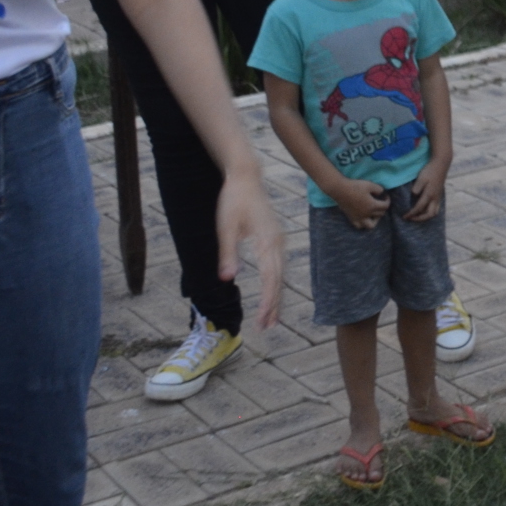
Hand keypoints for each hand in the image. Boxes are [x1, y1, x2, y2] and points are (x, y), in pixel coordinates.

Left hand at [215, 168, 288, 328]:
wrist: (246, 177)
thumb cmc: (233, 200)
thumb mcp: (225, 227)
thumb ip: (227, 253)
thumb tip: (227, 279)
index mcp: (267, 240)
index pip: (270, 277)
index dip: (267, 300)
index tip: (261, 319)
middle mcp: (278, 243)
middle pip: (279, 280)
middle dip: (273, 305)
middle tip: (266, 327)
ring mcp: (278, 241)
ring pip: (280, 275)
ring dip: (275, 297)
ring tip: (270, 320)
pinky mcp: (275, 239)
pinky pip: (278, 267)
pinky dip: (275, 284)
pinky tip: (271, 294)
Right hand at [335, 177, 390, 229]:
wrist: (340, 190)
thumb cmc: (355, 186)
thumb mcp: (370, 185)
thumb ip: (379, 189)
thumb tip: (381, 193)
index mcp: (372, 206)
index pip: (385, 206)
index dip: (388, 200)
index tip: (385, 196)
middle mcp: (367, 214)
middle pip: (380, 214)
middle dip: (383, 208)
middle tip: (380, 202)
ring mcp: (359, 218)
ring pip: (370, 225)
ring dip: (375, 220)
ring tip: (374, 214)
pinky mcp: (352, 218)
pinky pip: (359, 226)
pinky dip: (363, 224)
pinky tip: (363, 218)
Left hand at [403, 160, 447, 222]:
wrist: (441, 164)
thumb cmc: (430, 170)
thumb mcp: (421, 178)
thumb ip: (417, 187)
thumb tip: (413, 195)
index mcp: (429, 194)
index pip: (419, 208)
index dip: (411, 213)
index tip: (404, 216)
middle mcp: (435, 198)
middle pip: (429, 214)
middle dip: (419, 218)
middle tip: (410, 218)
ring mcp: (438, 197)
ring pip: (434, 213)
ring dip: (425, 217)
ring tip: (417, 216)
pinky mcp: (439, 195)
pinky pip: (435, 208)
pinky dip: (429, 212)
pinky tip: (424, 210)